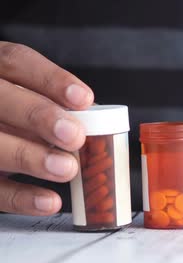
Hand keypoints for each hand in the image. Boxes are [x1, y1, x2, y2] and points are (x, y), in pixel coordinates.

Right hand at [0, 42, 93, 214]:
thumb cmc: (13, 115)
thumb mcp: (25, 98)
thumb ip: (52, 103)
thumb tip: (93, 119)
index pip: (16, 62)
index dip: (51, 80)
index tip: (84, 98)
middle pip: (0, 99)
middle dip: (39, 116)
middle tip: (74, 135)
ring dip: (30, 157)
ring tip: (67, 169)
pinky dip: (21, 197)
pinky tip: (49, 200)